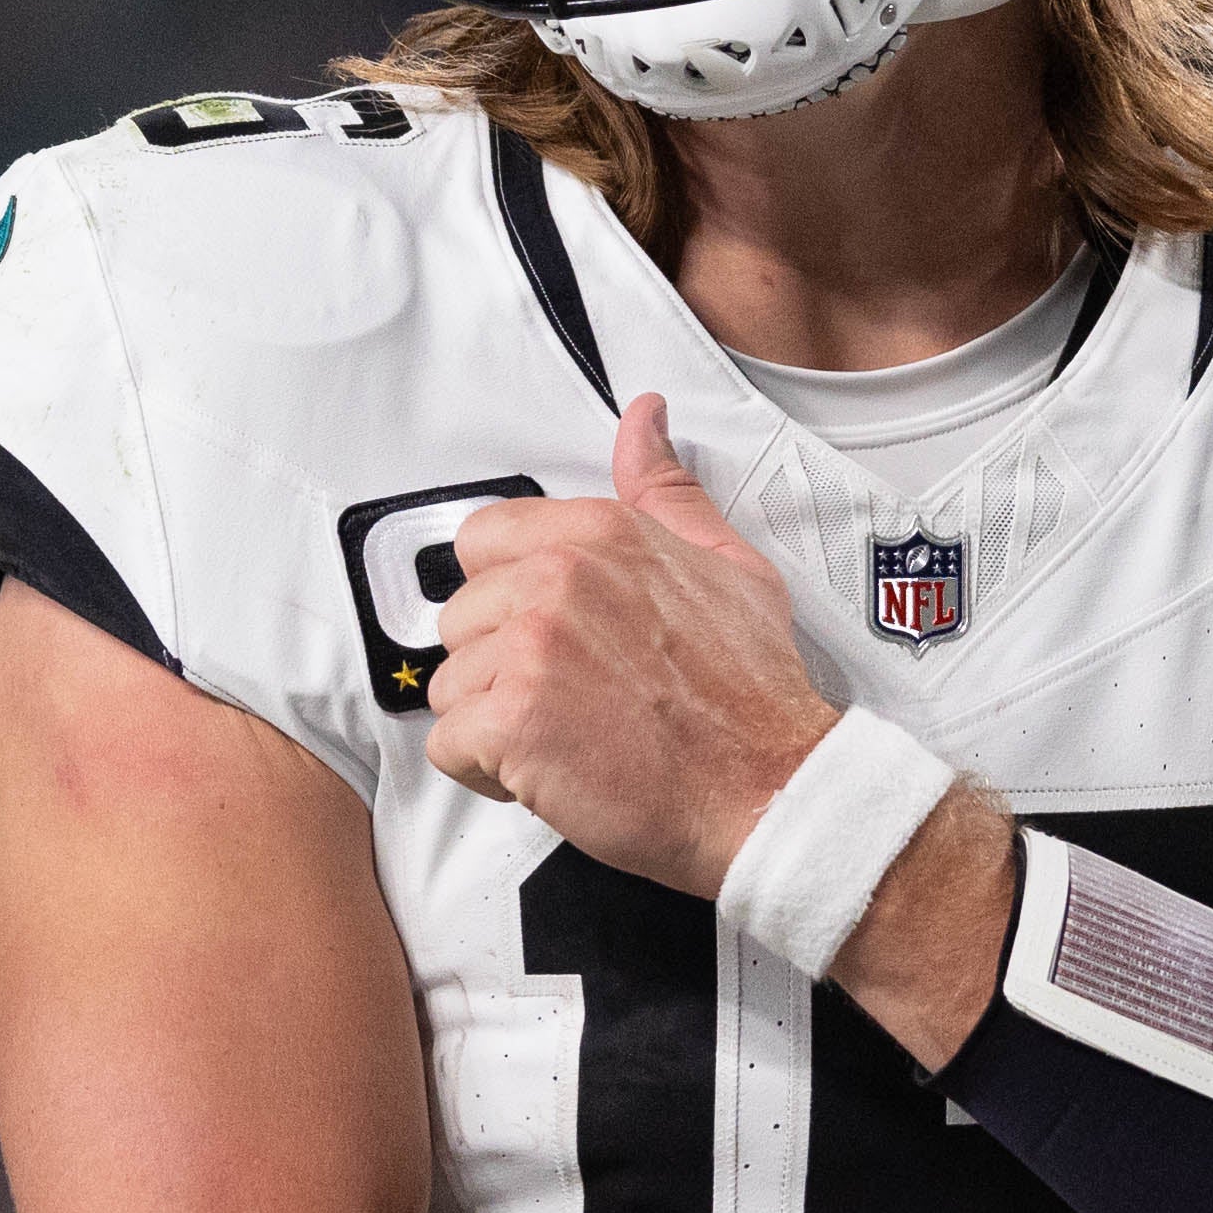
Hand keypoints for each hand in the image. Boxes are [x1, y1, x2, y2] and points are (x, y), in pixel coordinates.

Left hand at [424, 393, 838, 897]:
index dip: (506, 596)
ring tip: (565, 734)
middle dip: (501, 665)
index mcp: (602, 535)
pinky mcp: (512, 720)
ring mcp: (531, 647)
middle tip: (569, 695)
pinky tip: (546, 768)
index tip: (543, 629)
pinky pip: (446, 744)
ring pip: (450, 685)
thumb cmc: (751, 698)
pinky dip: (486, 771)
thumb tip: (644, 422)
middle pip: (460, 617)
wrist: (765, 790)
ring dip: (494, 721)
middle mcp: (559, 580)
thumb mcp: (728, 566)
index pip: (483, 540)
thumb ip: (667, 492)